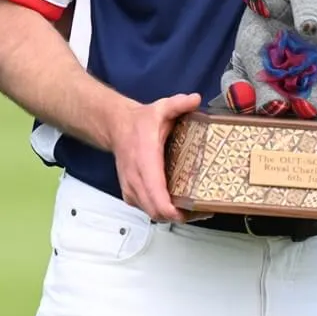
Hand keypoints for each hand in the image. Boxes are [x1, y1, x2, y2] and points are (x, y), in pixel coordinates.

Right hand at [110, 92, 201, 222]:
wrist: (116, 126)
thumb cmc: (139, 122)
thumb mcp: (160, 109)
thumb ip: (178, 104)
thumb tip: (195, 99)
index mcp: (146, 161)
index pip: (158, 198)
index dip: (175, 211)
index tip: (195, 210)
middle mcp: (136, 178)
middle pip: (157, 212)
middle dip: (179, 216)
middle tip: (201, 211)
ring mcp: (131, 187)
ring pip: (151, 213)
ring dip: (170, 215)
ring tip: (191, 209)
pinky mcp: (129, 192)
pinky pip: (145, 209)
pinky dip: (160, 211)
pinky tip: (174, 204)